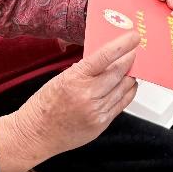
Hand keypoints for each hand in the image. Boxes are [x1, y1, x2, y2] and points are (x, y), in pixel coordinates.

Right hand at [0, 30, 138, 171]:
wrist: (37, 134)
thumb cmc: (45, 104)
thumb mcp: (61, 78)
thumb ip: (85, 70)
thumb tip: (107, 59)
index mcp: (75, 79)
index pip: (105, 56)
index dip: (123, 44)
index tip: (134, 37)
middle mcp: (88, 95)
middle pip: (119, 72)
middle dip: (130, 58)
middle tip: (135, 50)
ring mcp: (96, 111)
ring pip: (124, 87)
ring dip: (131, 75)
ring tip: (133, 66)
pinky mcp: (101, 123)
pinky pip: (122, 104)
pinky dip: (128, 91)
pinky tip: (129, 84)